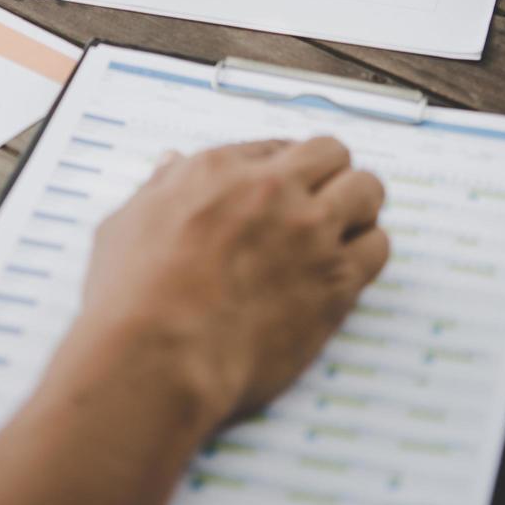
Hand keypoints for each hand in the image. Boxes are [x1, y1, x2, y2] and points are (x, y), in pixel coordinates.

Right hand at [75, 138, 389, 424]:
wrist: (159, 357)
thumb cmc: (131, 296)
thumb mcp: (126, 225)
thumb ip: (158, 189)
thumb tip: (171, 165)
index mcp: (220, 169)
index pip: (276, 147)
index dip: (283, 169)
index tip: (282, 190)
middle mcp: (273, 190)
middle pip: (333, 154)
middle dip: (329, 174)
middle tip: (319, 204)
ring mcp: (310, 234)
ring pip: (368, 190)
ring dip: (357, 208)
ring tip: (340, 234)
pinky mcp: (336, 282)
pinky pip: (379, 247)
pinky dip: (368, 252)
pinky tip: (346, 269)